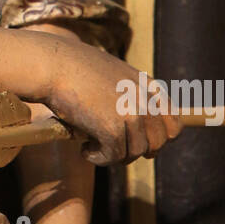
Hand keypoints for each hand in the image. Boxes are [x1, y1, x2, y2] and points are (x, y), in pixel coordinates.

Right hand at [42, 38, 181, 164]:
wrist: (51, 65)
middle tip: (114, 150)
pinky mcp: (112, 129)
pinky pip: (113, 157)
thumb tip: (132, 126)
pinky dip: (98, 158)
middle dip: (137, 150)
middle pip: (158, 142)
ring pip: (136, 152)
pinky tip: (83, 150)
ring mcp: (130, 114)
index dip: (161, 138)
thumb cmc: (71, 68)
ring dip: (114, 155)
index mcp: (145, 84)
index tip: (145, 144)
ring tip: (92, 146)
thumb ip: (127, 93)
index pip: (173, 123)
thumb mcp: (110, 73)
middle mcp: (143, 99)